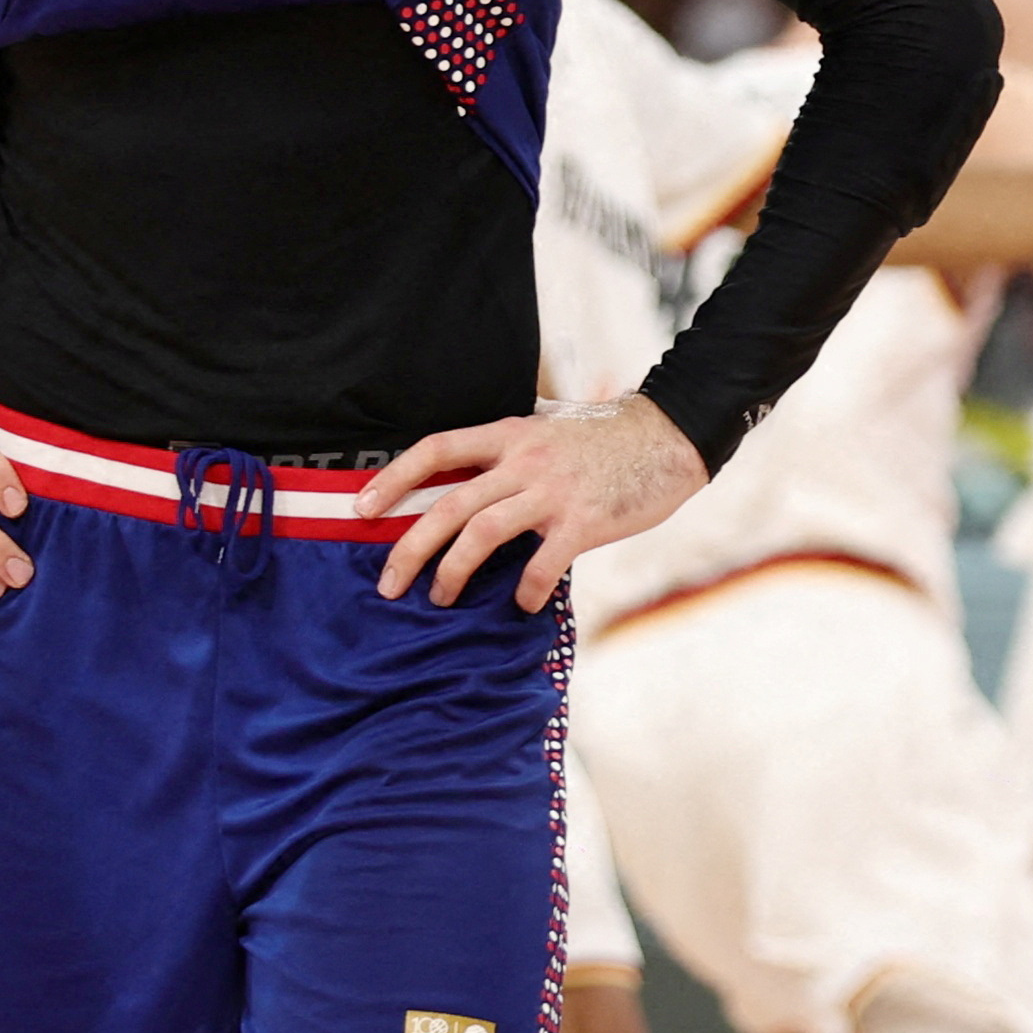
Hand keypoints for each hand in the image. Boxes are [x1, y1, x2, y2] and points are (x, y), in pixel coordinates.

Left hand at [363, 398, 707, 611]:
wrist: (670, 436)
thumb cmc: (608, 437)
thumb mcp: (549, 427)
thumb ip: (511, 447)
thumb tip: (469, 475)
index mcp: (510, 435)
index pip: (437, 450)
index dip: (394, 478)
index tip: (362, 509)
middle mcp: (524, 460)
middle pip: (449, 506)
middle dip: (409, 549)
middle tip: (388, 584)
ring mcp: (553, 491)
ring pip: (482, 534)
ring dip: (452, 573)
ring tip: (440, 599)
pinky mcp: (584, 521)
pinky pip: (541, 564)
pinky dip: (525, 590)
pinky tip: (521, 605)